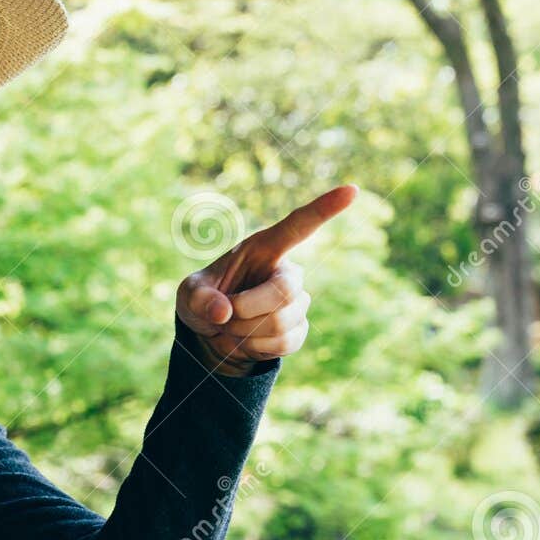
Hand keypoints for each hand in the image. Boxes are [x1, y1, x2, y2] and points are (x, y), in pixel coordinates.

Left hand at [175, 185, 357, 375]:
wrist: (213, 334)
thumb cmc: (203, 301)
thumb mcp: (187, 295)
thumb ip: (198, 299)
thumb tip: (223, 311)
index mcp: (264, 248)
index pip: (298, 225)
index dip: (324, 209)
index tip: (352, 190)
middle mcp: (286, 271)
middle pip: (284, 292)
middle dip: (246, 311)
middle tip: (223, 317)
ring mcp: (296, 301)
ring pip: (282, 323)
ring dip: (245, 333)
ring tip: (230, 328)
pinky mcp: (298, 328)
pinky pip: (286, 343)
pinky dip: (256, 349)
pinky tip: (246, 341)